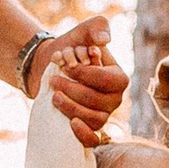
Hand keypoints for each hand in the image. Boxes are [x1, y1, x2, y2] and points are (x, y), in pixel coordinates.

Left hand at [33, 22, 126, 145]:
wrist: (49, 67)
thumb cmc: (70, 49)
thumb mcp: (83, 32)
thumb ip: (97, 28)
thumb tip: (103, 41)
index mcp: (119, 77)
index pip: (109, 80)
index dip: (87, 74)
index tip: (67, 65)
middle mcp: (114, 99)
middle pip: (98, 101)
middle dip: (73, 89)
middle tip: (54, 79)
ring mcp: (103, 115)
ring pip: (94, 119)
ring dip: (71, 107)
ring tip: (54, 95)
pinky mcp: (89, 128)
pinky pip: (93, 140)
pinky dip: (83, 134)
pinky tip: (71, 123)